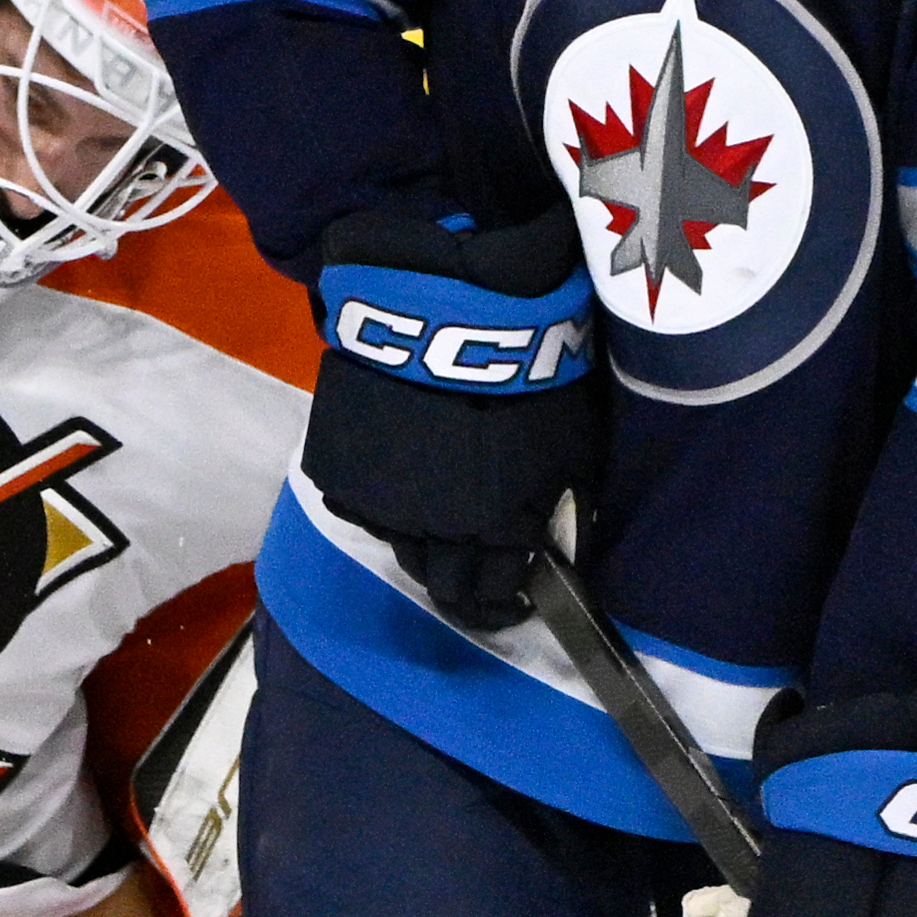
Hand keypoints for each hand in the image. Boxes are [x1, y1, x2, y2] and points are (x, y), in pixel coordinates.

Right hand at [302, 207, 599, 631]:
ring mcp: (386, 507)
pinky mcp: (345, 474)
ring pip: (402, 551)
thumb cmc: (530, 370)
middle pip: (444, 587)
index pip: (494, 597)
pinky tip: (400, 488)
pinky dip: (385, 507)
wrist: (451, 311)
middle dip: (464, 591)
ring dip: (424, 546)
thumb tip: (555, 548)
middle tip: (476, 582)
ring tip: (439, 528)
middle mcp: (438, 535)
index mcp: (499, 532)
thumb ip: (558, 505)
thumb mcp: (570, 446)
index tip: (513, 601)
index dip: (505, 605)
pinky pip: (364, 511)